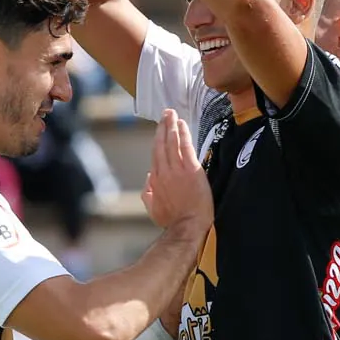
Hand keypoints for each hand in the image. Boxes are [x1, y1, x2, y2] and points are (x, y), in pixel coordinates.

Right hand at [142, 110, 210, 229]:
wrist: (188, 226)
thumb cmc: (172, 221)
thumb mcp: (153, 209)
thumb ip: (148, 192)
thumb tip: (148, 178)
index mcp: (155, 180)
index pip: (156, 154)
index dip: (158, 139)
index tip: (161, 129)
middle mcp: (164, 171)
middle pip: (162, 144)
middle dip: (163, 127)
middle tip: (166, 113)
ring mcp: (177, 169)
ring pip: (172, 142)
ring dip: (172, 126)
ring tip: (172, 114)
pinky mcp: (191, 169)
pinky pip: (185, 147)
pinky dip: (182, 134)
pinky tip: (182, 124)